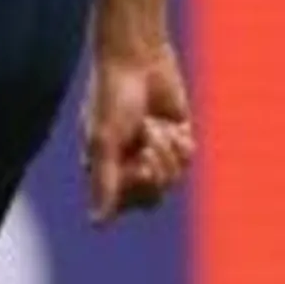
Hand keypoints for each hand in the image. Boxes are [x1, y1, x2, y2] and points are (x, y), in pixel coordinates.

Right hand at [83, 34, 195, 222]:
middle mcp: (128, 162)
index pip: (124, 203)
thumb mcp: (104, 141)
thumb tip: (97, 224)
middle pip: (153, 196)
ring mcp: (154, 152)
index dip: (136, 188)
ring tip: (155, 126)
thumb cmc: (111, 98)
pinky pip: (187, 160)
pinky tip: (172, 124)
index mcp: (104, 166)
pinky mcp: (176, 138)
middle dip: (156, 171)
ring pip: (173, 179)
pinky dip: (182, 145)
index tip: (135, 163)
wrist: (137, 59)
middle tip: (148, 144)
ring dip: (168, 153)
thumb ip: (103, 183)